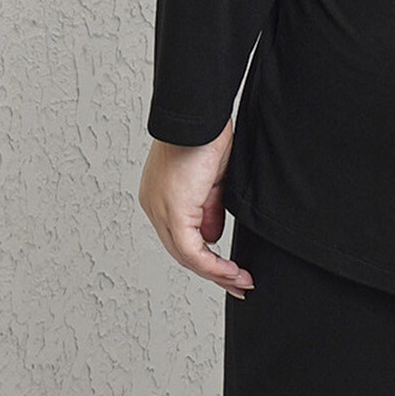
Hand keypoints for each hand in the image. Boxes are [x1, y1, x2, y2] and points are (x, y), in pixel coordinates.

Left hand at [137, 119, 254, 298]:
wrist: (199, 113)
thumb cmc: (206, 130)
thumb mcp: (212, 176)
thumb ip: (210, 206)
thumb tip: (213, 235)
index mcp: (160, 195)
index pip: (180, 235)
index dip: (205, 254)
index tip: (227, 266)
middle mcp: (154, 205)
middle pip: (181, 251)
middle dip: (212, 271)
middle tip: (237, 282)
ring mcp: (160, 210)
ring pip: (186, 256)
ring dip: (216, 273)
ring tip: (240, 282)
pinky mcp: (174, 212)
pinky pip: (193, 252)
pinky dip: (214, 266)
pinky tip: (232, 272)